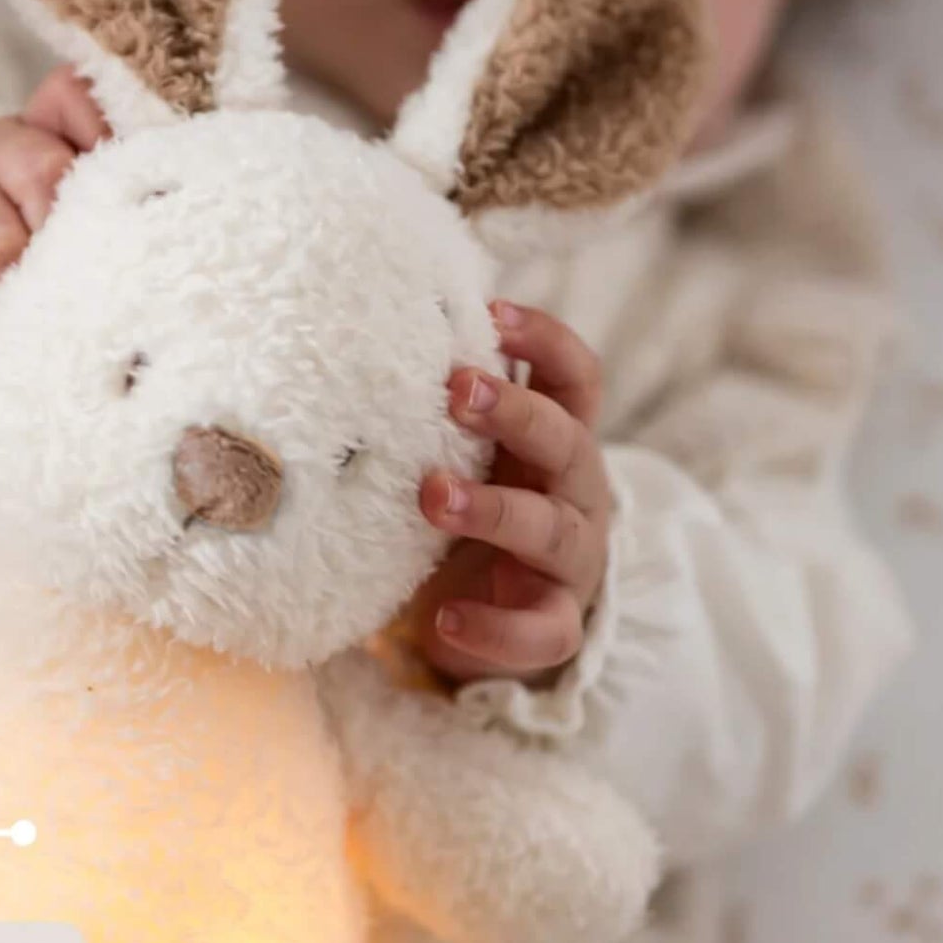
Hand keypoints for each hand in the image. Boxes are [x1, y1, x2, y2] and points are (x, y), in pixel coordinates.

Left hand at [406, 301, 612, 687]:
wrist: (498, 621)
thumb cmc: (477, 518)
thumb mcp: (470, 458)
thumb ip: (444, 414)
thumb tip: (366, 338)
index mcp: (555, 444)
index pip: (574, 380)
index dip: (545, 342)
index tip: (493, 311)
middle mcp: (575, 495)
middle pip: (567, 442)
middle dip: (515, 412)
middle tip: (457, 388)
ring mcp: (570, 561)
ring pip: (550, 530)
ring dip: (494, 509)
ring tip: (432, 496)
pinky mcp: (555, 625)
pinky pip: (539, 631)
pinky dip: (494, 627)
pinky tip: (446, 618)